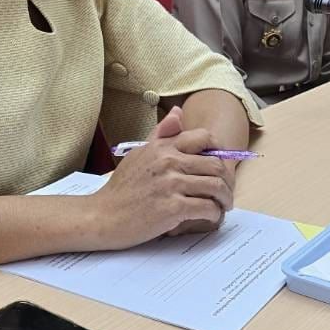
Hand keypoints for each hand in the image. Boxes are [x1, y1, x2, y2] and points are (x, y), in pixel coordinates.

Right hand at [90, 107, 235, 247]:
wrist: (102, 216)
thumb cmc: (121, 188)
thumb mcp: (139, 153)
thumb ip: (161, 134)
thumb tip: (178, 112)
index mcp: (163, 147)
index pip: (204, 138)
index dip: (219, 150)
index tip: (221, 165)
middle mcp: (169, 161)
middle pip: (216, 165)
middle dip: (227, 180)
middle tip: (227, 191)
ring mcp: (171, 185)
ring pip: (216, 187)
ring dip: (225, 198)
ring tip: (223, 205)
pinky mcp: (172, 208)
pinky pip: (207, 208)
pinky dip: (214, 214)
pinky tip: (211, 217)